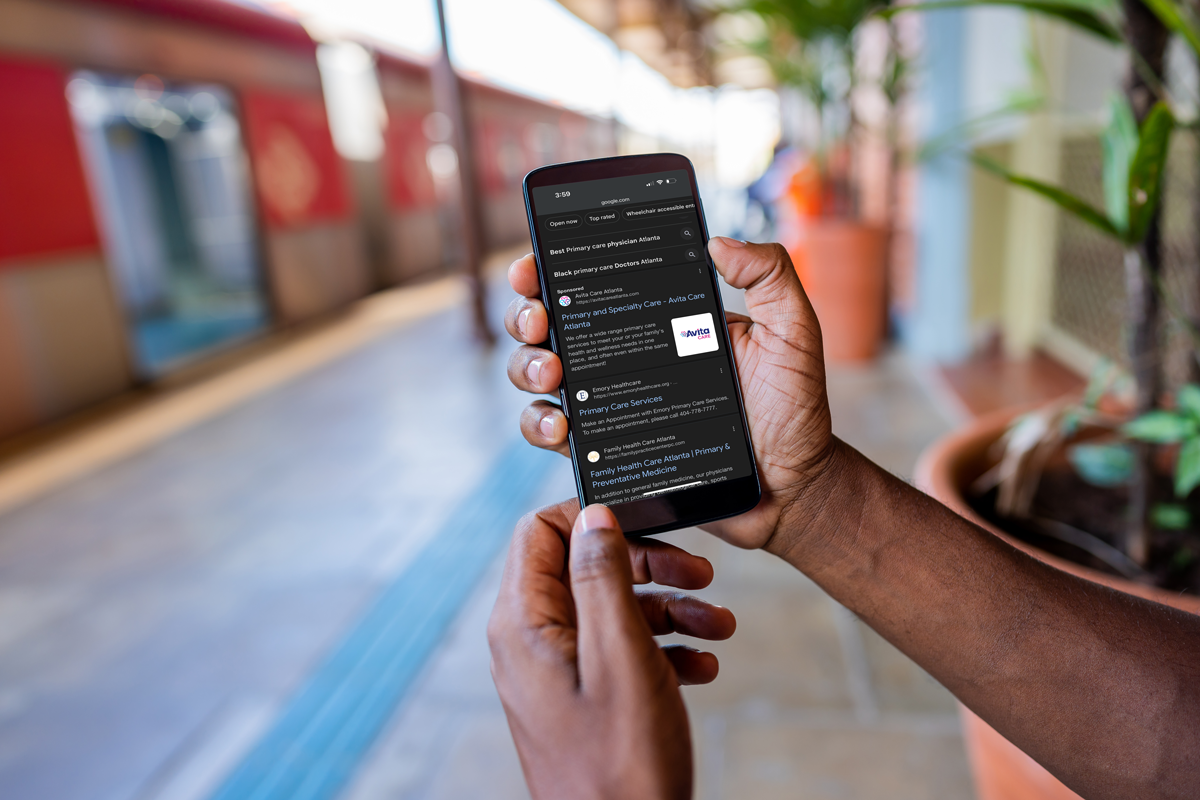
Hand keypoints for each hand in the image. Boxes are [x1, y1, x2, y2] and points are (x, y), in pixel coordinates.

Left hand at [488, 500, 735, 799]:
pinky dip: (662, 650)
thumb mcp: (620, 655)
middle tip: (701, 573)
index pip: (540, 533)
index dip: (593, 518)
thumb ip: (602, 577)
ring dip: (668, 609)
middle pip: (584, 568)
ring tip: (718, 626)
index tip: (649, 523)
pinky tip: (701, 666)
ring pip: (610, 611)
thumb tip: (592, 516)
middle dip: (647, 566)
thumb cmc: (620, 767)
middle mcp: (532, 643)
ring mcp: (556, 673)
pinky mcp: (581, 699)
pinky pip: (619, 651)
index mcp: (524, 624)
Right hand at [504, 238, 838, 551]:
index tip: (537, 265)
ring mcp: (611, 402)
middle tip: (541, 320)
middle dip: (526, 314)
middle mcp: (625, 356)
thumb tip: (717, 240)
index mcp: (659, 318)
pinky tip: (562, 425)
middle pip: (550, 323)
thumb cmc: (794, 409)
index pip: (594, 281)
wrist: (791, 487)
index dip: (552, 267)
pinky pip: (555, 434)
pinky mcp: (607, 450)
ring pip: (539, 374)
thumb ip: (771, 275)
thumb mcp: (793, 332)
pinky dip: (541, 424)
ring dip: (526, 367)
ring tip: (551, 373)